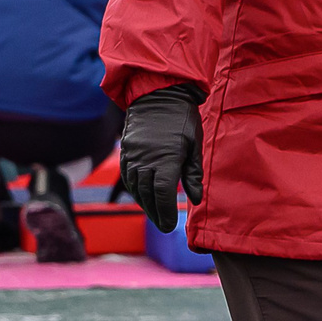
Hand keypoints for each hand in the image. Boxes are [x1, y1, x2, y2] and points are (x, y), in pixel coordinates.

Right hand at [118, 82, 205, 231]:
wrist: (158, 94)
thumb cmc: (182, 119)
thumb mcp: (194, 144)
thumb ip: (193, 173)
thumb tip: (195, 199)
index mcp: (165, 158)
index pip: (162, 193)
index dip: (166, 212)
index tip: (170, 226)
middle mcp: (145, 159)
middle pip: (147, 194)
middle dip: (156, 213)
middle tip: (164, 226)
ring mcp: (132, 155)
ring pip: (135, 187)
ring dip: (144, 204)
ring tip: (155, 215)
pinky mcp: (126, 151)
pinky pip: (127, 176)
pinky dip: (135, 190)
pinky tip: (142, 197)